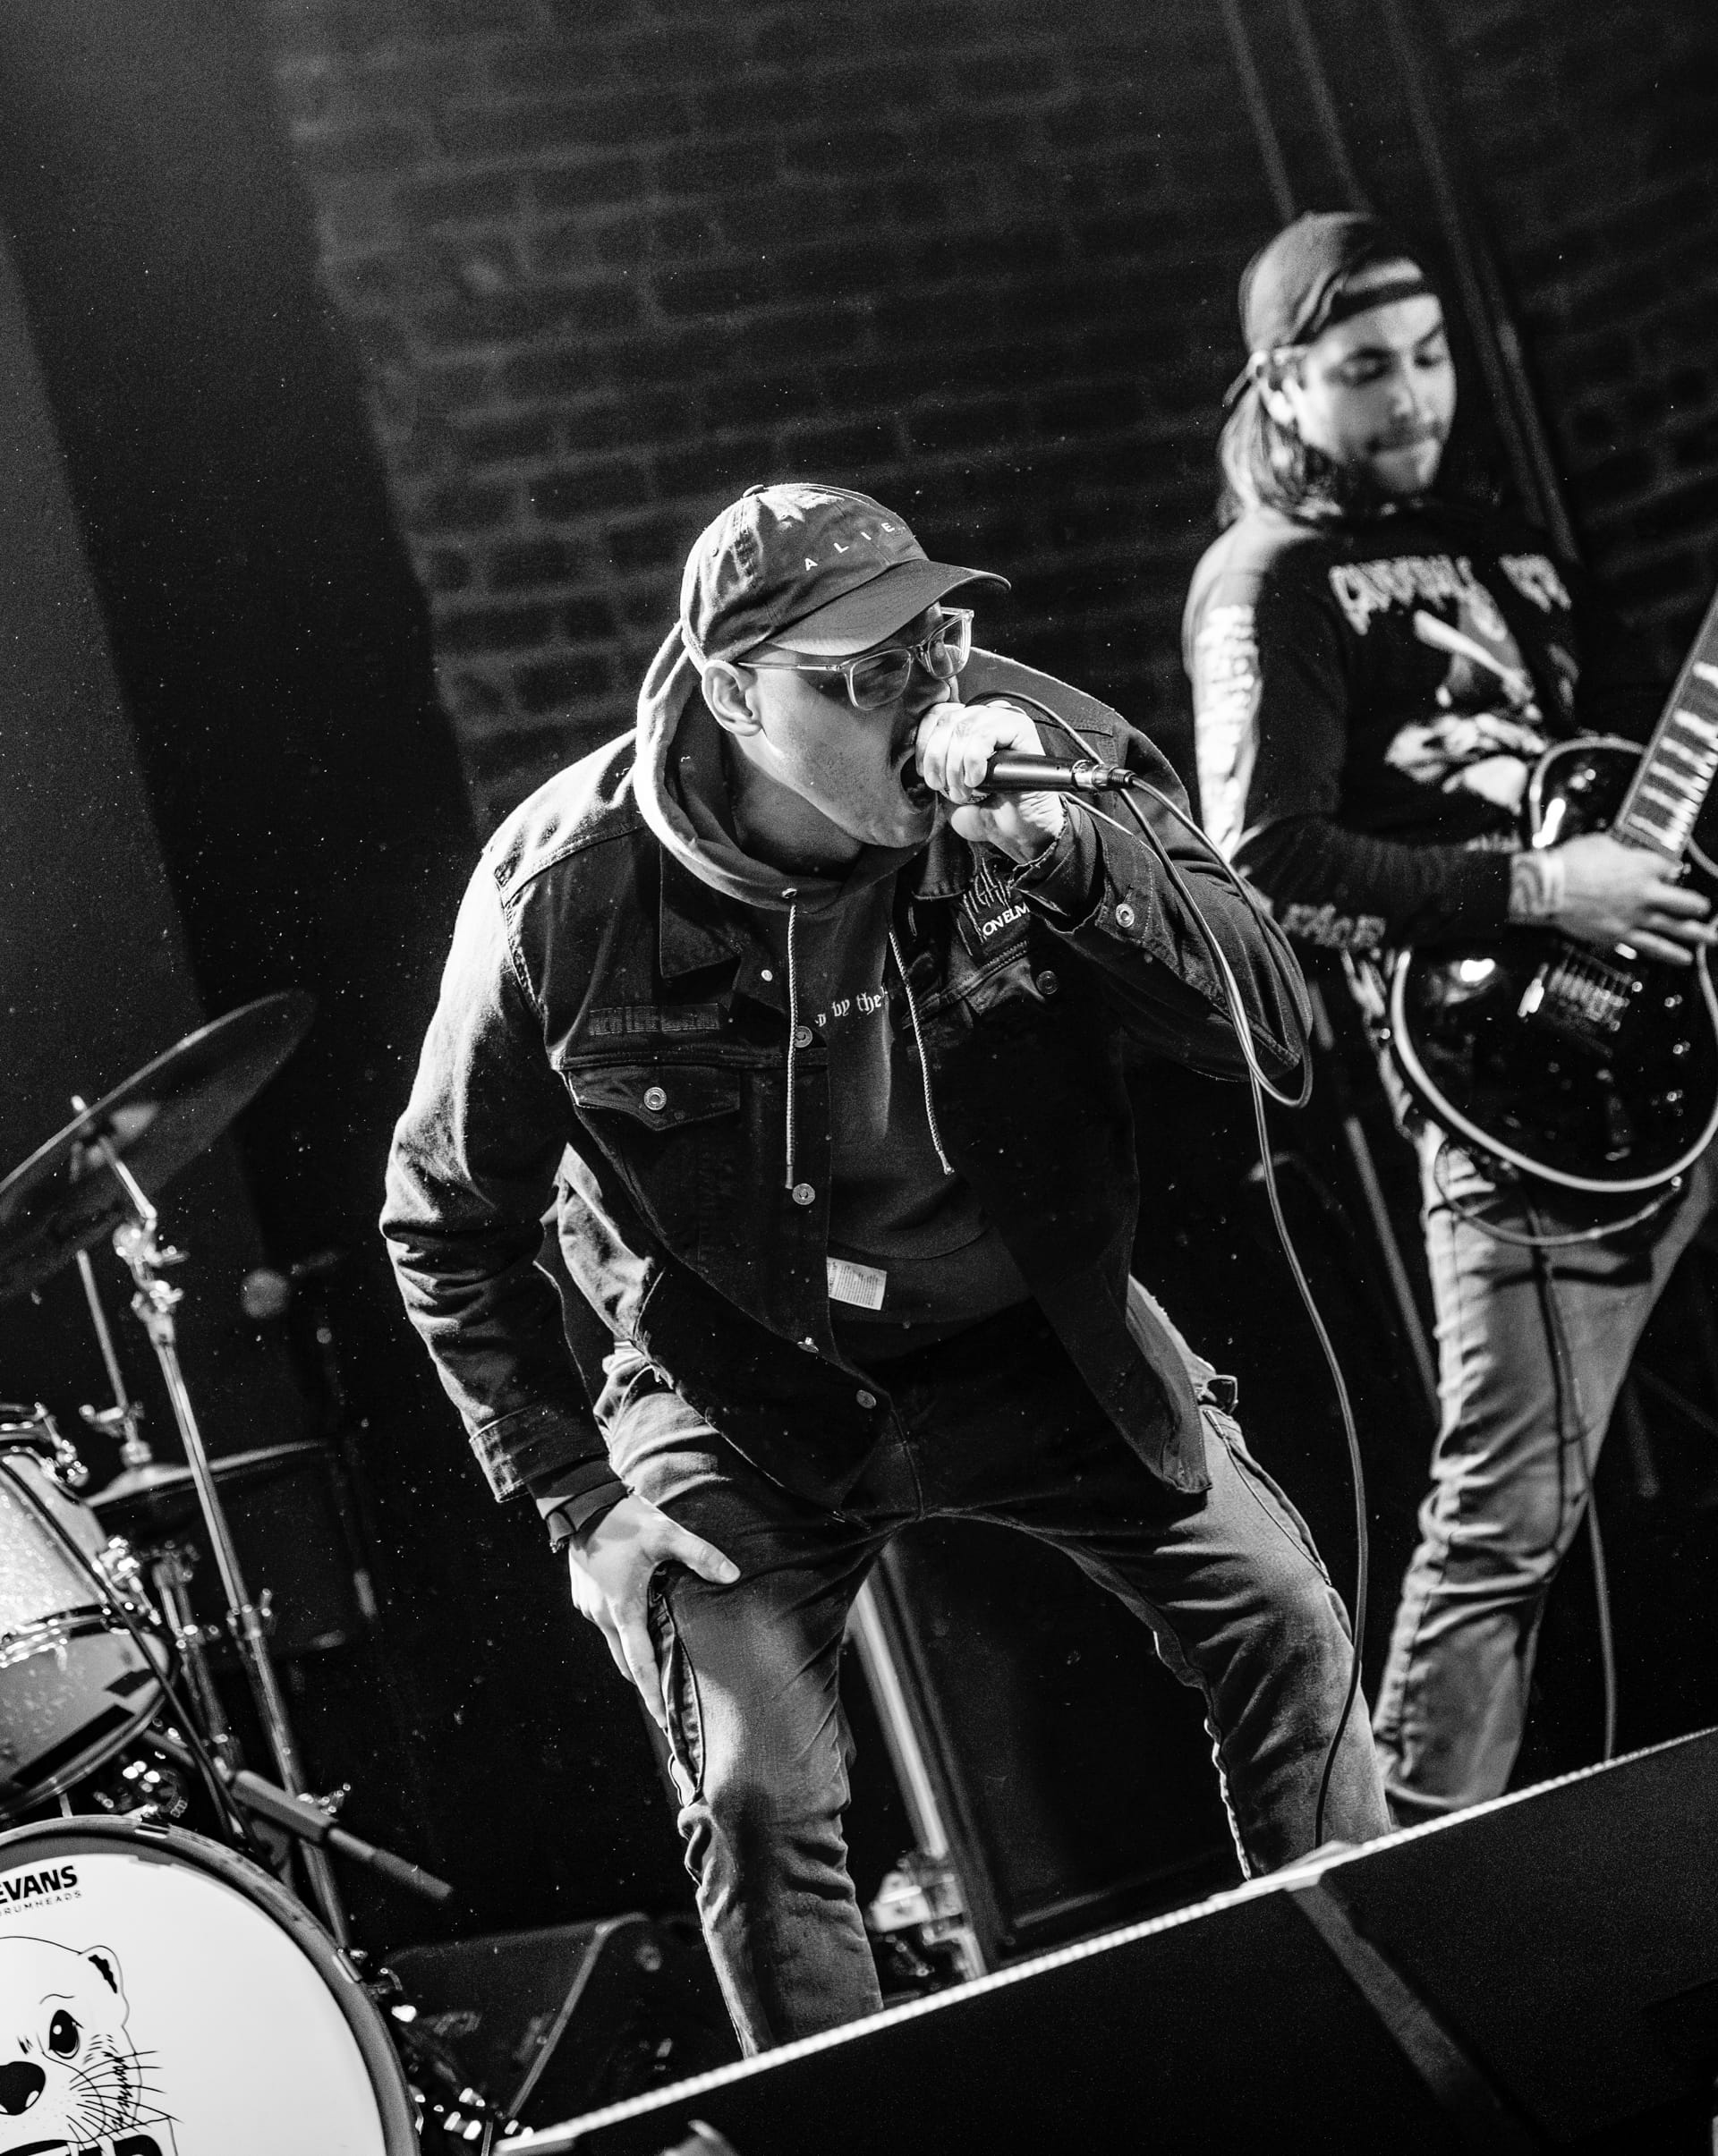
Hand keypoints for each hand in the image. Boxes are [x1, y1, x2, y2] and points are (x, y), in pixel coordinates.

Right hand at [567, 1493, 737, 1729]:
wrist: (582, 1502)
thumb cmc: (624, 1520)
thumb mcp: (667, 1535)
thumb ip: (701, 1555)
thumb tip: (733, 1575)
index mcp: (622, 1610)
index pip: (640, 1664)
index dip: (652, 1695)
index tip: (664, 1722)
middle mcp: (601, 1616)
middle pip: (626, 1660)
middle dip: (645, 1681)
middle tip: (666, 1700)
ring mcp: (588, 1607)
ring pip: (615, 1640)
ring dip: (634, 1650)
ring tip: (659, 1658)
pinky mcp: (583, 1596)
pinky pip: (606, 1622)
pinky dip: (623, 1628)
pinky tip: (639, 1618)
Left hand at [913, 697, 1065, 865]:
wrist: (1016, 832)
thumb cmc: (986, 812)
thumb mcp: (946, 785)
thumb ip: (933, 761)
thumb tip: (913, 747)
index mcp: (969, 725)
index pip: (937, 713)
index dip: (924, 742)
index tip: (924, 772)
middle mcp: (987, 717)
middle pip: (948, 720)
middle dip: (938, 759)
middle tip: (942, 786)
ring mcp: (1006, 721)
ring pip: (965, 728)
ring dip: (956, 766)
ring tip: (963, 791)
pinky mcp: (1022, 731)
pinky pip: (985, 735)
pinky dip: (974, 761)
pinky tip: (978, 781)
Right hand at [1552, 832, 1715, 967]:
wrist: (1548, 887)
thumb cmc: (1570, 863)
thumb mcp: (1601, 843)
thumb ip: (1618, 849)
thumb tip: (1620, 849)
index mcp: (1642, 866)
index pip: (1669, 868)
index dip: (1671, 871)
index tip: (1670, 872)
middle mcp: (1645, 892)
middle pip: (1684, 901)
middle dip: (1697, 906)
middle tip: (1705, 909)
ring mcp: (1635, 916)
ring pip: (1675, 927)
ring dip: (1697, 934)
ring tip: (1711, 940)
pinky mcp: (1620, 934)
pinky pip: (1652, 946)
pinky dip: (1670, 953)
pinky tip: (1684, 958)